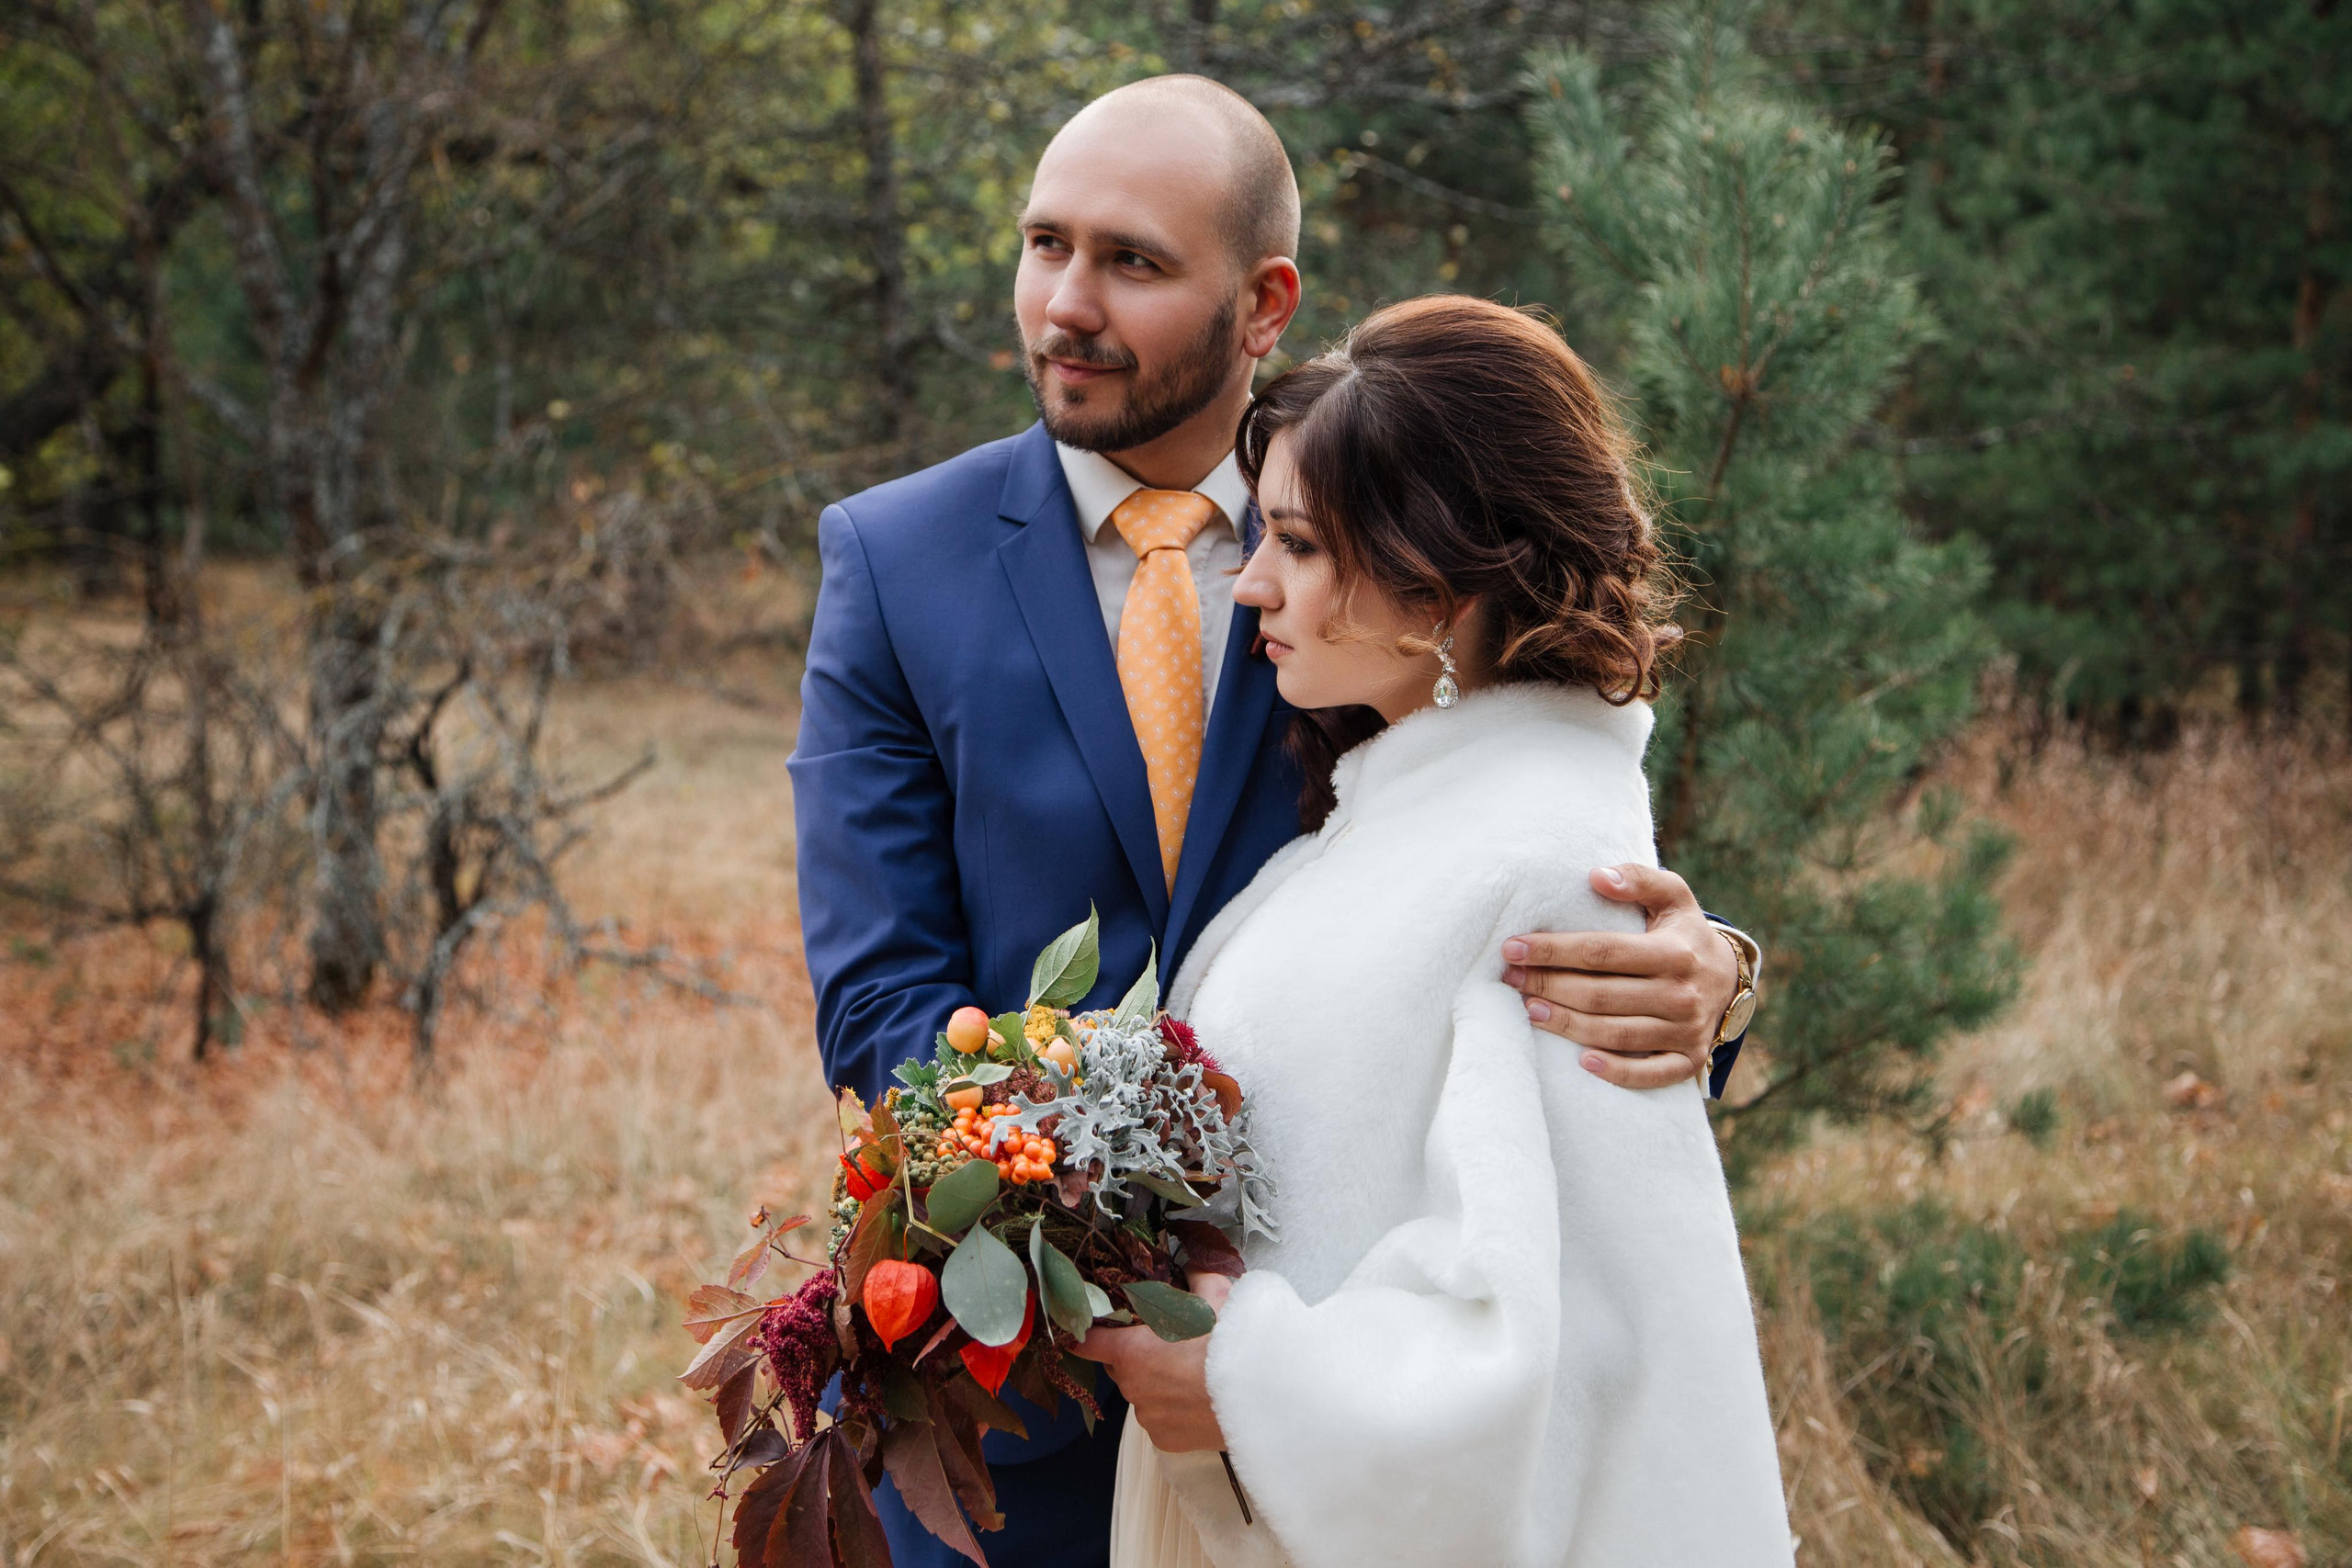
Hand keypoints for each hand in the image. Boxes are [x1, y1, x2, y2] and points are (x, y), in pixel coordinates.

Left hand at [1069, 1273, 1231, 1452]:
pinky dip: (1173, 1410)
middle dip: (1136, 1355)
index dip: (1085, 1333)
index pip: (1086, 1342)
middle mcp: (1131, 1387)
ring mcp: (1148, 1417)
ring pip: (1142, 1394)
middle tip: (1168, 1344)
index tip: (1085, 1330)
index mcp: (1131, 1351)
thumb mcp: (1216, 1296)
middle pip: (1120, 1366)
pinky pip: (1160, 1420)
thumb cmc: (1232, 1345)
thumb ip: (1196, 1277)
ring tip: (1192, 1374)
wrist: (1264, 1397)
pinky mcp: (1165, 1440)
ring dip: (1157, 1384)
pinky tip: (1198, 1399)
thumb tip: (1192, 1265)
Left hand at [1500, 864, 1738, 1090]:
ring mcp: (1686, 1031)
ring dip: (1567, 1025)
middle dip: (1549, 986)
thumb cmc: (1684, 933)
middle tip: (1510, 979)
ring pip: (1615, 1034)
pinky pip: (1650, 1074)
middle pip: (1601, 995)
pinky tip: (1581, 1062)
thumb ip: (1639, 879)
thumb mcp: (1673, 897)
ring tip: (1529, 1010)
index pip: (1602, 952)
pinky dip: (1616, 1072)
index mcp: (1674, 952)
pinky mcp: (1688, 1060)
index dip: (1553, 950)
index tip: (1513, 947)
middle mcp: (1681, 994)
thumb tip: (1596, 876)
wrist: (1731, 980)